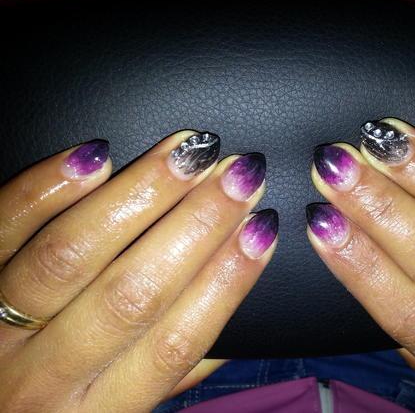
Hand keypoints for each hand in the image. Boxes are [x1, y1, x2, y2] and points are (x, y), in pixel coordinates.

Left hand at [0, 131, 277, 411]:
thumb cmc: (49, 409)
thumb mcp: (117, 411)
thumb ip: (172, 378)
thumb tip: (233, 335)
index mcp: (99, 409)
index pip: (177, 342)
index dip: (227, 281)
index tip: (261, 229)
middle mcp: (46, 374)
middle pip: (133, 293)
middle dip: (197, 226)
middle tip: (239, 176)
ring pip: (74, 253)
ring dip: (140, 197)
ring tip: (187, 155)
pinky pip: (5, 226)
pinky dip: (50, 188)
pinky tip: (98, 156)